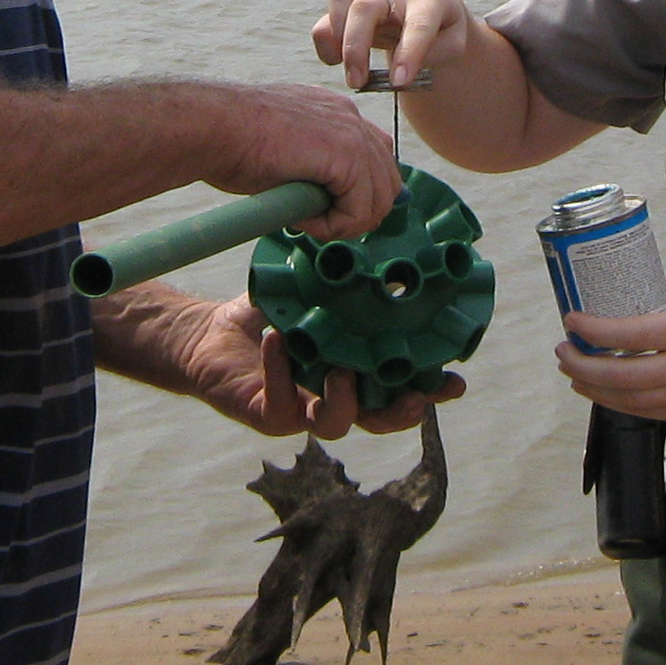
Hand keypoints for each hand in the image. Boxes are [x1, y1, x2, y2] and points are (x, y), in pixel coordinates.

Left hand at [175, 295, 464, 437]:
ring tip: (342, 371)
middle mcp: (334, 396)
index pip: (399, 386)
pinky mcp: (267, 413)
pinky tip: (278, 341)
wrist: (210, 334)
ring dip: (344, 401)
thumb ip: (347, 280)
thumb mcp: (314, 292)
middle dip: (401, 412)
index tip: (455, 381)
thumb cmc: (271, 314)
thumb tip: (383, 240)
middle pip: (378, 420)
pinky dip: (281, 372)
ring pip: (335, 424)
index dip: (430, 390)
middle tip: (415, 394)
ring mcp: (302, 410)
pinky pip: (280, 404)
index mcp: (354, 370)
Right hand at [203, 83, 403, 240]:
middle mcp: (350, 117)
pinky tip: (302, 218)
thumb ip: (312, 164)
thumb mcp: (284, 150)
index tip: (322, 209)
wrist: (213, 126)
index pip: (376, 158)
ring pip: (378, 200)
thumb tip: (322, 200)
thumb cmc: (232, 141)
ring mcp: (353, 134)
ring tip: (306, 220)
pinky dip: (334, 227)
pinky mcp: (347, 156)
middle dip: (360, 213)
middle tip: (321, 224)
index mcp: (336, 112)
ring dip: (345, 223)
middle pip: (388, 180)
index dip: (357, 194)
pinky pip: (359, 211)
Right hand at [312, 0, 472, 90]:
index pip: (418, 24)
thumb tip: (397, 69)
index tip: (399, 82)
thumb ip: (436, 54)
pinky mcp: (346, 12)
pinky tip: (339, 63)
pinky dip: (326, 45)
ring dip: (336, 37)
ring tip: (351, 71)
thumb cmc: (441, 29)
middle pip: (365, 6)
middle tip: (357, 82)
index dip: (409, 53)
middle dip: (355, 46)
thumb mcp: (454, 43)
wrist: (425, 7)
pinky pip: (325, 21)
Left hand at [557, 288, 665, 426]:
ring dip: (596, 389)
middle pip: (622, 375)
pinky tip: (605, 393)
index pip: (632, 334)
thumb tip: (642, 286)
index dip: (594, 331)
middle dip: (584, 366)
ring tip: (574, 373)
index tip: (571, 320)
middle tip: (563, 352)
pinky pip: (649, 413)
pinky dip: (621, 404)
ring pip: (631, 400)